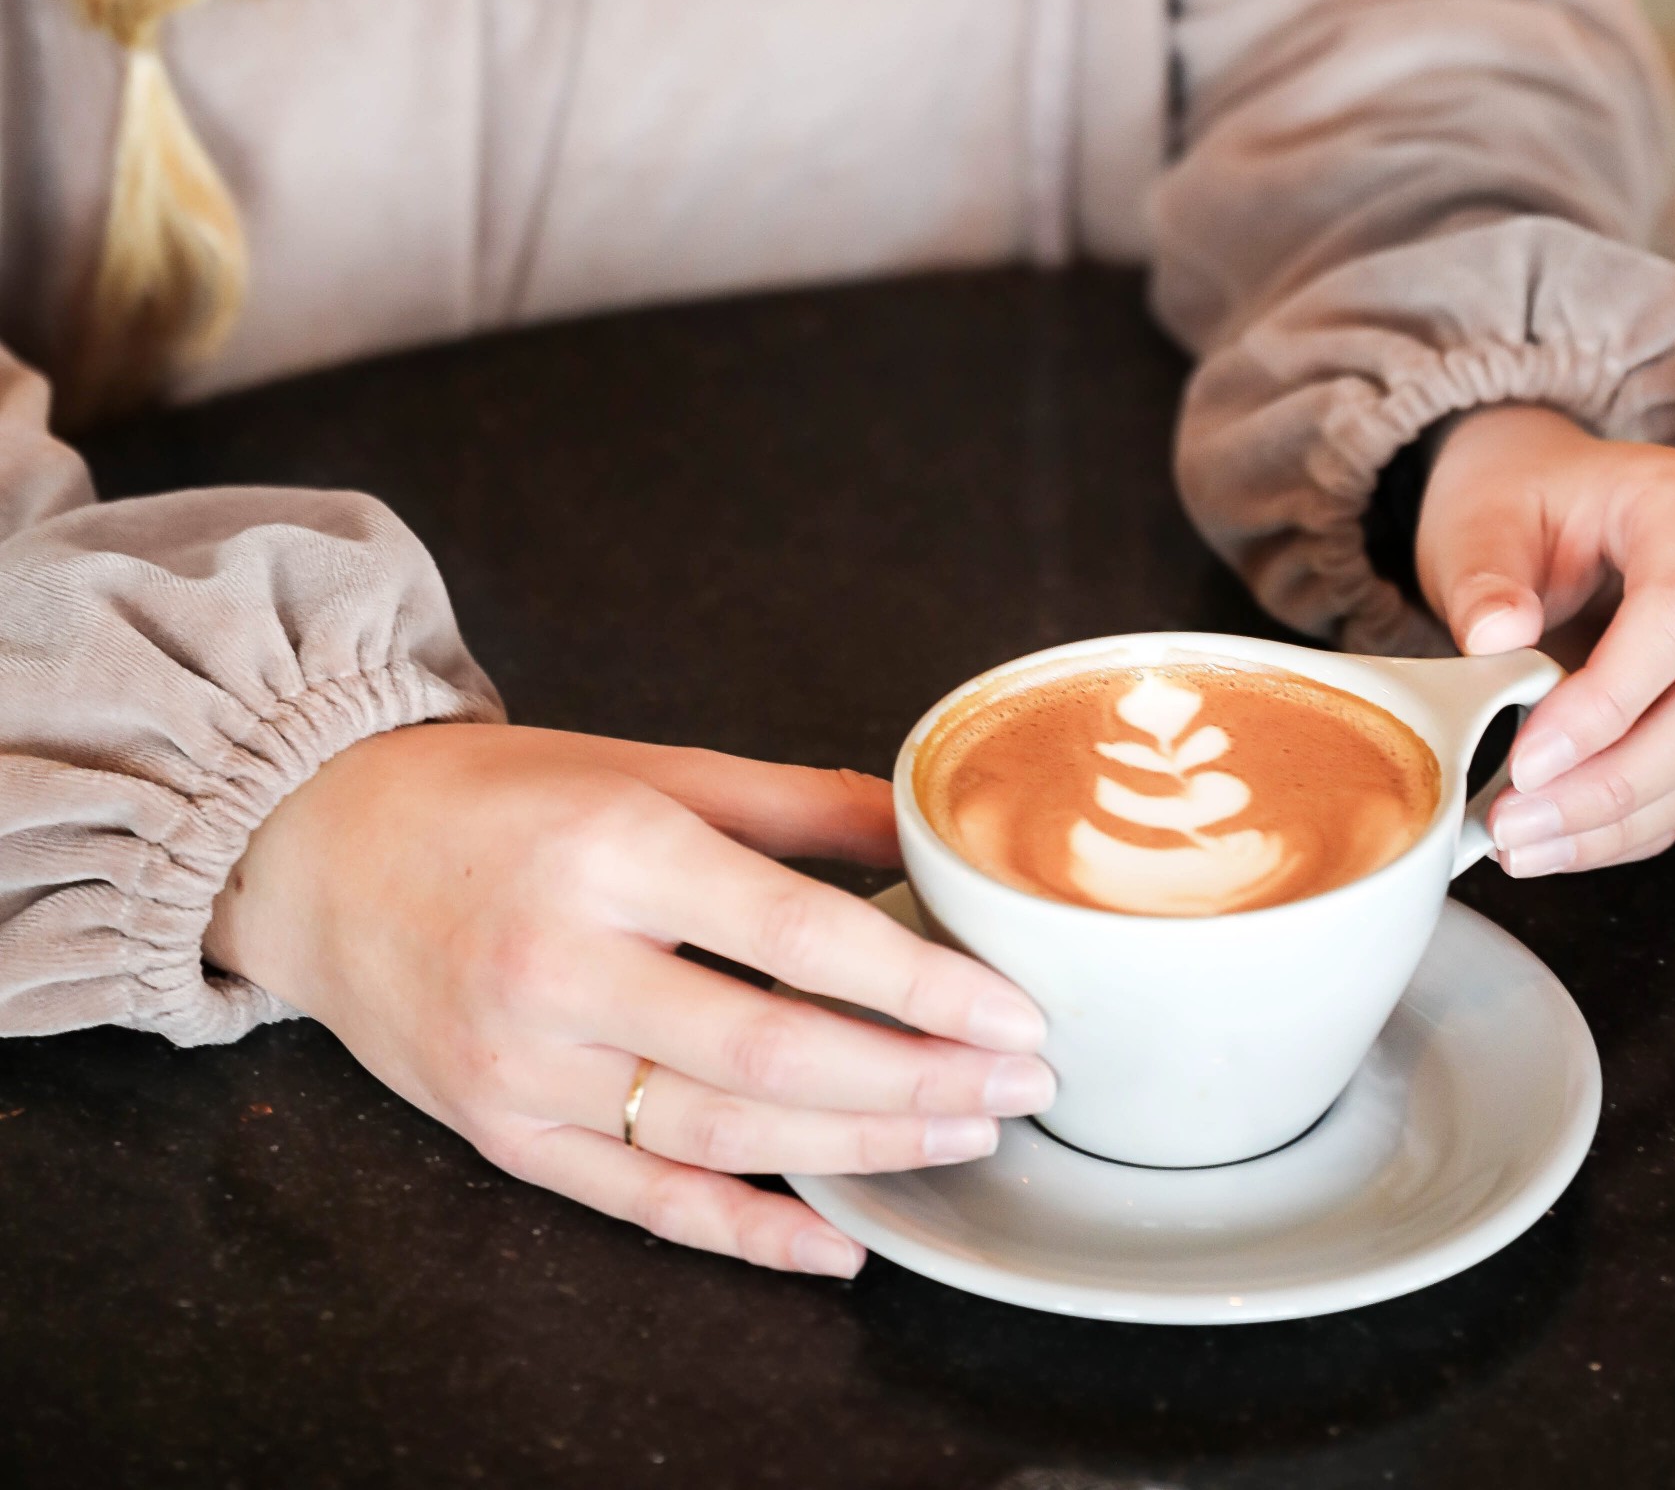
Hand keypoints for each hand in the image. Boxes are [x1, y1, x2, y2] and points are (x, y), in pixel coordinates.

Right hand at [207, 722, 1052, 1275]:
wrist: (321, 851)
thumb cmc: (497, 799)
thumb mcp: (646, 767)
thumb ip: (791, 803)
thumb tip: (924, 832)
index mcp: (611, 850)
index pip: (795, 934)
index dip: (919, 984)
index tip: (1013, 1011)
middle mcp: (561, 964)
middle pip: (771, 1051)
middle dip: (916, 1078)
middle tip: (1018, 1085)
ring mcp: (524, 1065)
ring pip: (722, 1135)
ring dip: (859, 1148)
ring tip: (963, 1134)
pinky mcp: (502, 1135)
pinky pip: (642, 1202)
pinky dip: (747, 1234)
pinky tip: (837, 1243)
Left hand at [1416, 403, 1674, 877]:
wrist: (1538, 501)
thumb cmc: (1514, 500)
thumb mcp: (1482, 520)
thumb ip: (1483, 577)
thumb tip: (1495, 634)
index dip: (1610, 700)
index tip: (1531, 760)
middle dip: (1609, 782)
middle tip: (1516, 823)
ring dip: (1615, 819)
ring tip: (1523, 844)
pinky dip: (1623, 822)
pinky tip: (1557, 840)